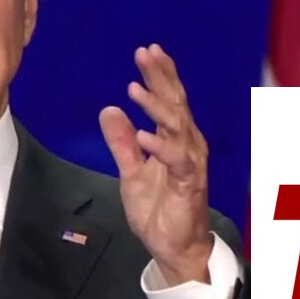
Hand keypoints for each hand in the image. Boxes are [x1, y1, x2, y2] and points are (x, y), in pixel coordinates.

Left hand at [98, 44, 211, 285]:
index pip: (169, 100)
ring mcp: (190, 164)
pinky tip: (143, 135)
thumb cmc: (159, 209)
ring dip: (156, 107)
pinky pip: (177, 161)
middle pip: (176, 104)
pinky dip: (160, 147)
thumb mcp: (131, 172)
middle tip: (144, 53)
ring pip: (177, 127)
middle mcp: (187, 145)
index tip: (146, 51)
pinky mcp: (189, 184)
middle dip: (161, 77)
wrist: (174, 247)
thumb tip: (108, 110)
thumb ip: (122, 143)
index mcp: (175, 139)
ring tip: (134, 89)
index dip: (159, 75)